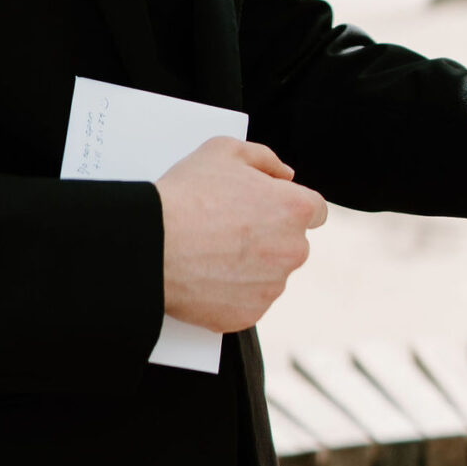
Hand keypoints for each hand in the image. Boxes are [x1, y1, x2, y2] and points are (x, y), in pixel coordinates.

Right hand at [156, 138, 326, 331]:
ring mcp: (271, 287)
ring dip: (252, 267)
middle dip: (269, 238)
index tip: (271, 211)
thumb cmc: (185, 197)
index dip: (290, 207)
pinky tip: (208, 276)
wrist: (151, 245)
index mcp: (294, 209)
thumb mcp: (225, 151)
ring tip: (213, 252)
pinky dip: (233, 294)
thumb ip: (265, 159)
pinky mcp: (248, 315)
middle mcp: (292, 251)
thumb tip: (284, 175)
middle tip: (230, 230)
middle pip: (292, 244)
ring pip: (270, 275)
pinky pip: (248, 302)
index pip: (315, 211)